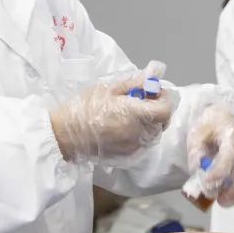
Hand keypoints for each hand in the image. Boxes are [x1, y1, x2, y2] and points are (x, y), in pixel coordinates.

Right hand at [51, 71, 173, 162]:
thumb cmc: (87, 107)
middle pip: (162, 121)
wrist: (67, 134)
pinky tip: (124, 126)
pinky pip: (144, 142)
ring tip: (130, 114)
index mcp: (136, 114)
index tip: (155, 92)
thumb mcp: (109, 88)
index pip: (166, 109)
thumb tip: (153, 76)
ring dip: (149, 122)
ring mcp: (136, 147)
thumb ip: (135, 82)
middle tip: (141, 100)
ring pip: (154, 133)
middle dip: (157, 109)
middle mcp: (140, 133)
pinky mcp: (130, 156)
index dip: (165, 99)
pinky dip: (140, 133)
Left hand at [185, 105, 233, 206]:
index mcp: (231, 135)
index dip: (219, 174)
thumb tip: (199, 171)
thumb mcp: (196, 134)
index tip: (207, 183)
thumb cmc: (209, 124)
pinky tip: (229, 193)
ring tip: (223, 200)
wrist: (225, 113)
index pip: (229, 158)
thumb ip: (196, 153)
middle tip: (220, 200)